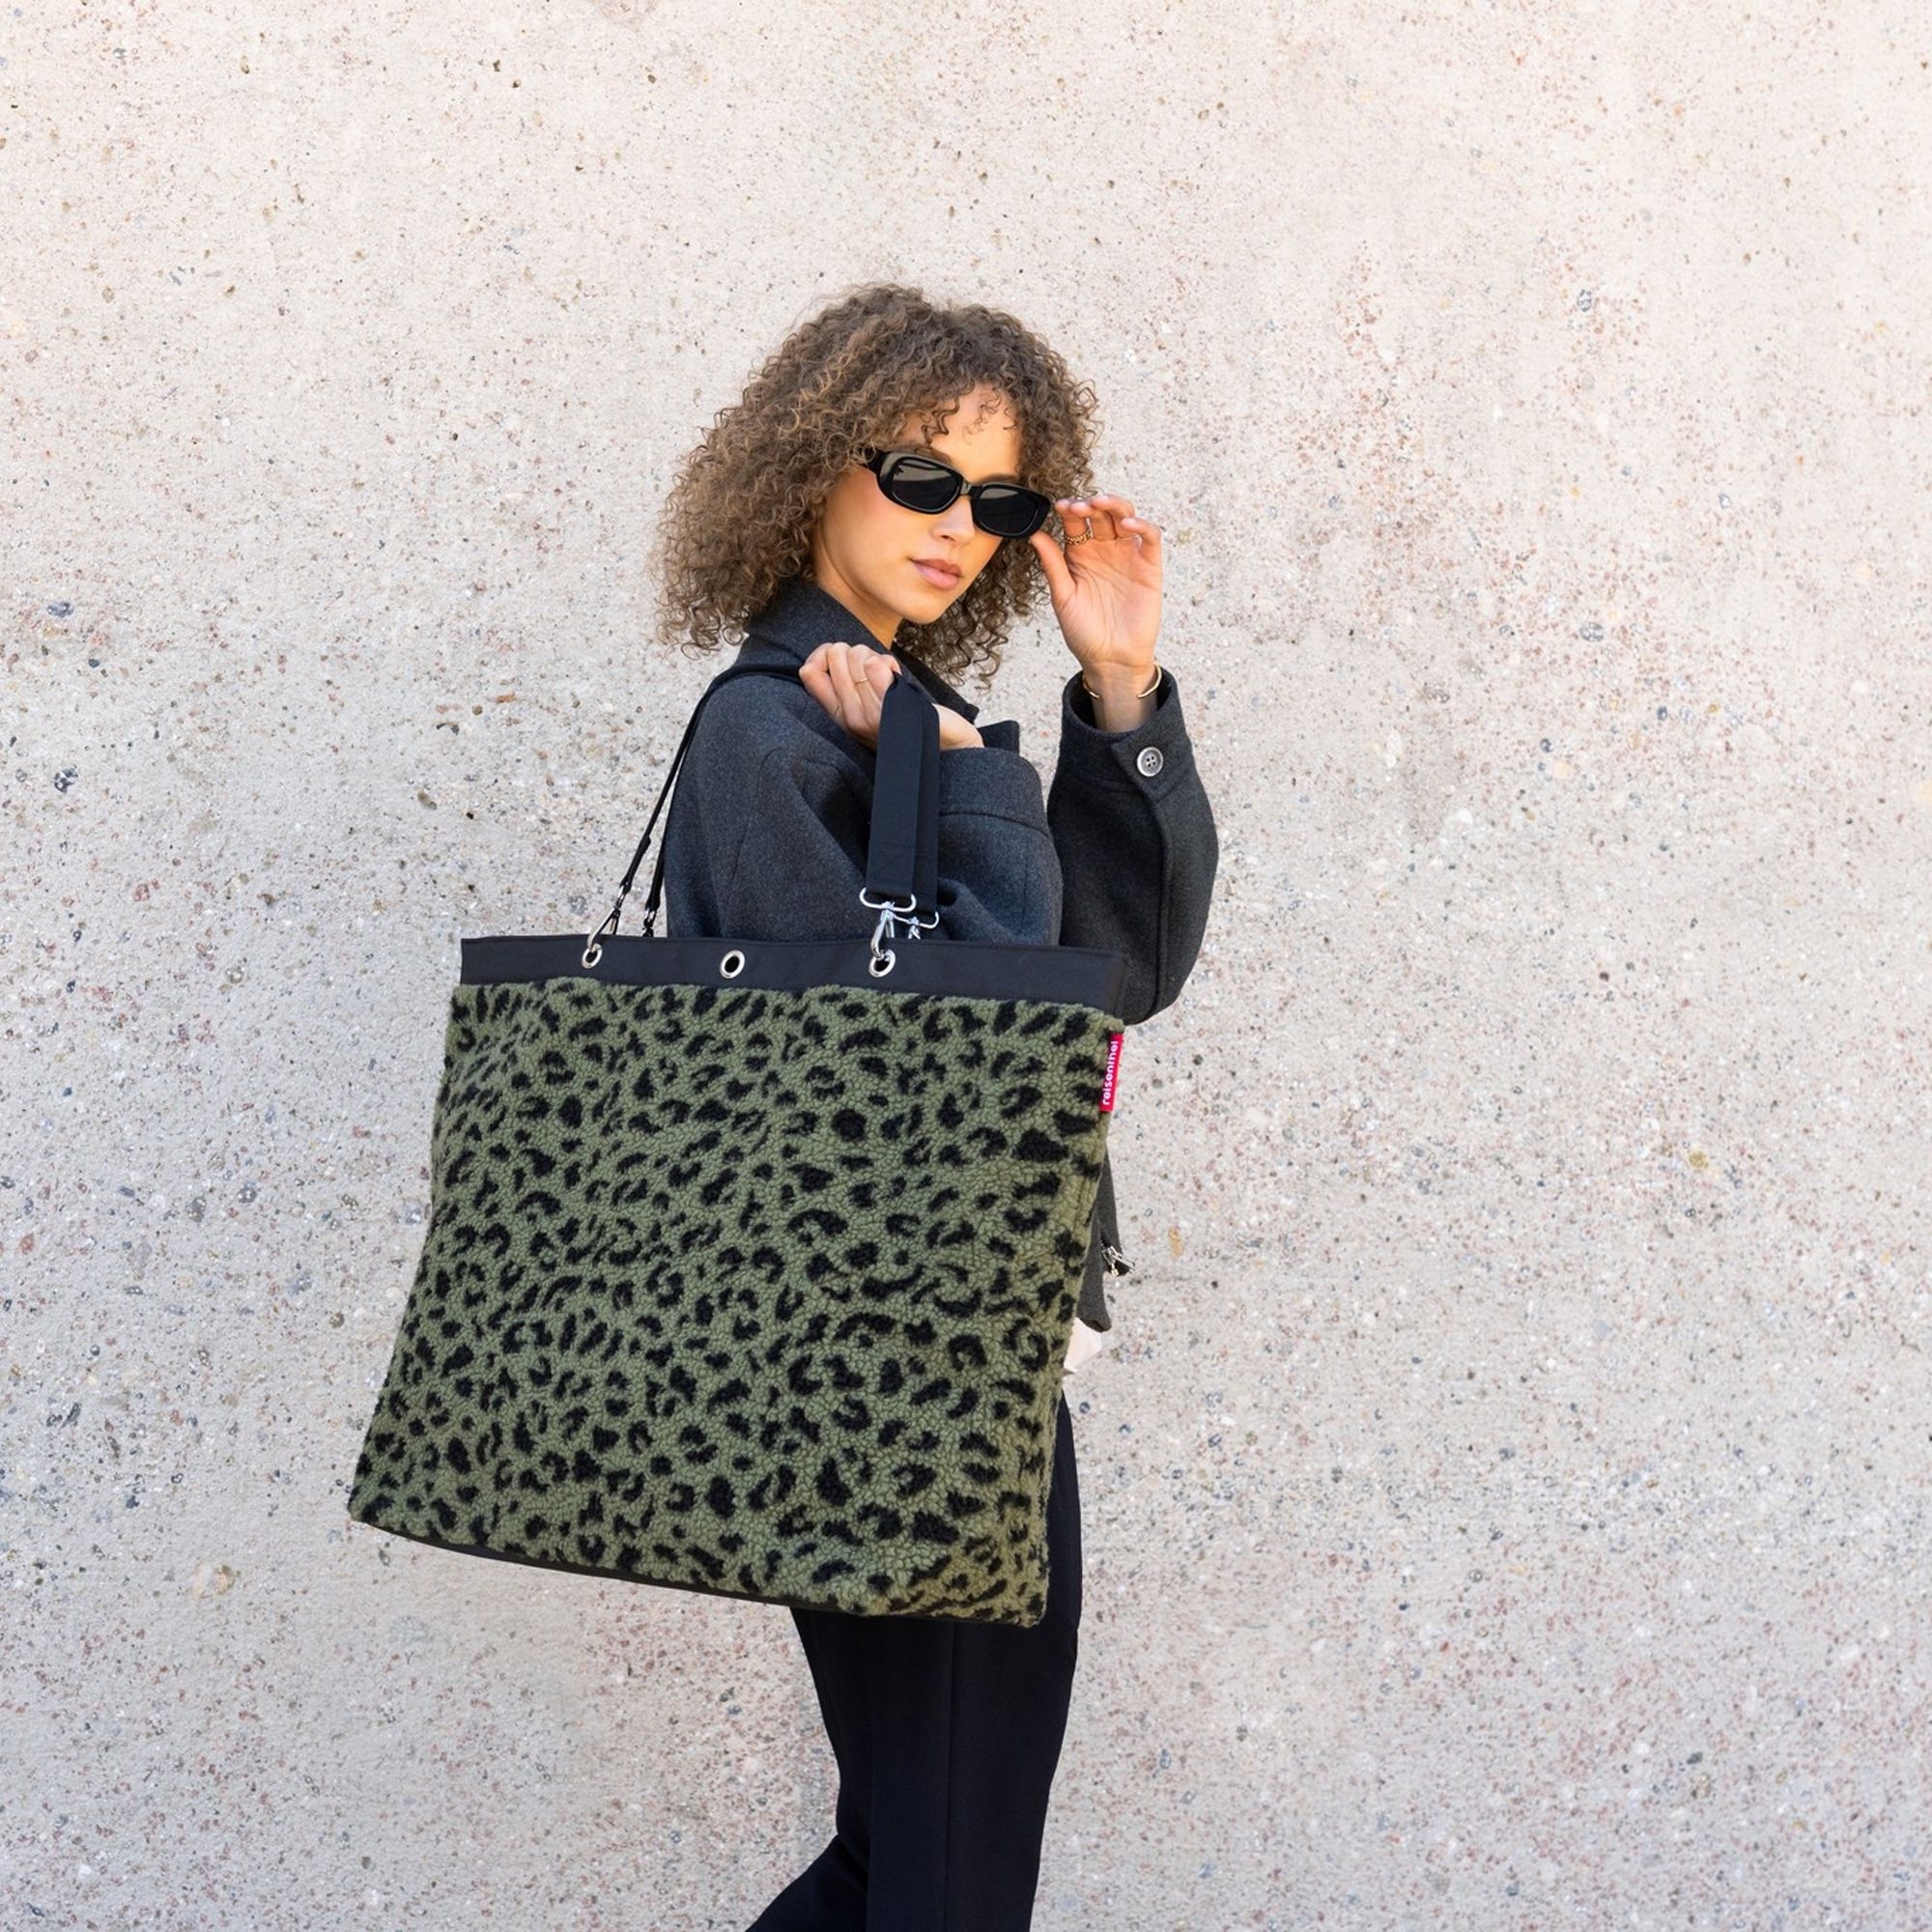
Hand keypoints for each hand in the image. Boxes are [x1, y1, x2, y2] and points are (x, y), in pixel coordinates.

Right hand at [798, 641, 983, 751]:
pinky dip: (886, 663)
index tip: (845, 658)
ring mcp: (871, 716)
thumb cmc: (906, 717)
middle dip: (857, 651)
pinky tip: (894, 673)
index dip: (823, 653)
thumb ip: (847, 682)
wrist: (943, 743)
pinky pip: (876, 670)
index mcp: (839, 715)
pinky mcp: (892, 711)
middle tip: (874, 667)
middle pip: (836, 656)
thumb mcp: (868, 701)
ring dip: (876, 656)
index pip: (809, 673)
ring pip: (858, 658)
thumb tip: (830, 652)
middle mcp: (850, 718)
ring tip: (888, 674)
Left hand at [1027, 490, 1161, 695]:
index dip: (1069, 510)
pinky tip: (1126, 525)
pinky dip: (1142, 526)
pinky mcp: (1149, 566)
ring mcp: (1128, 556)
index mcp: (1080, 555)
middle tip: (1078, 506)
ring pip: (1125, 517)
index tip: (1059, 506)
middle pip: (1100, 514)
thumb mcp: (1063, 596)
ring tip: (1099, 504)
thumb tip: (1034, 534)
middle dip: (1089, 504)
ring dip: (1114, 505)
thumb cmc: (1084, 632)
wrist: (1111, 660)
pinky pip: (1150, 538)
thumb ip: (1052, 565)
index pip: (1075, 523)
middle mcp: (1104, 550)